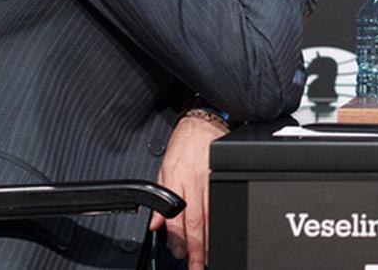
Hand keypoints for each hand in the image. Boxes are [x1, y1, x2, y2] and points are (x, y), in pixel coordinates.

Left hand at [148, 113, 228, 268]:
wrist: (204, 122)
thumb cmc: (184, 144)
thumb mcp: (163, 169)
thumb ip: (158, 197)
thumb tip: (154, 224)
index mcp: (175, 182)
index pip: (174, 218)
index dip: (176, 240)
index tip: (179, 255)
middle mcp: (193, 183)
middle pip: (195, 222)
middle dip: (195, 248)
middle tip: (196, 265)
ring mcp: (210, 181)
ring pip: (211, 217)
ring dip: (210, 240)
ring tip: (209, 256)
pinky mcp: (223, 177)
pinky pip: (222, 203)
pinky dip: (222, 222)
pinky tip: (221, 234)